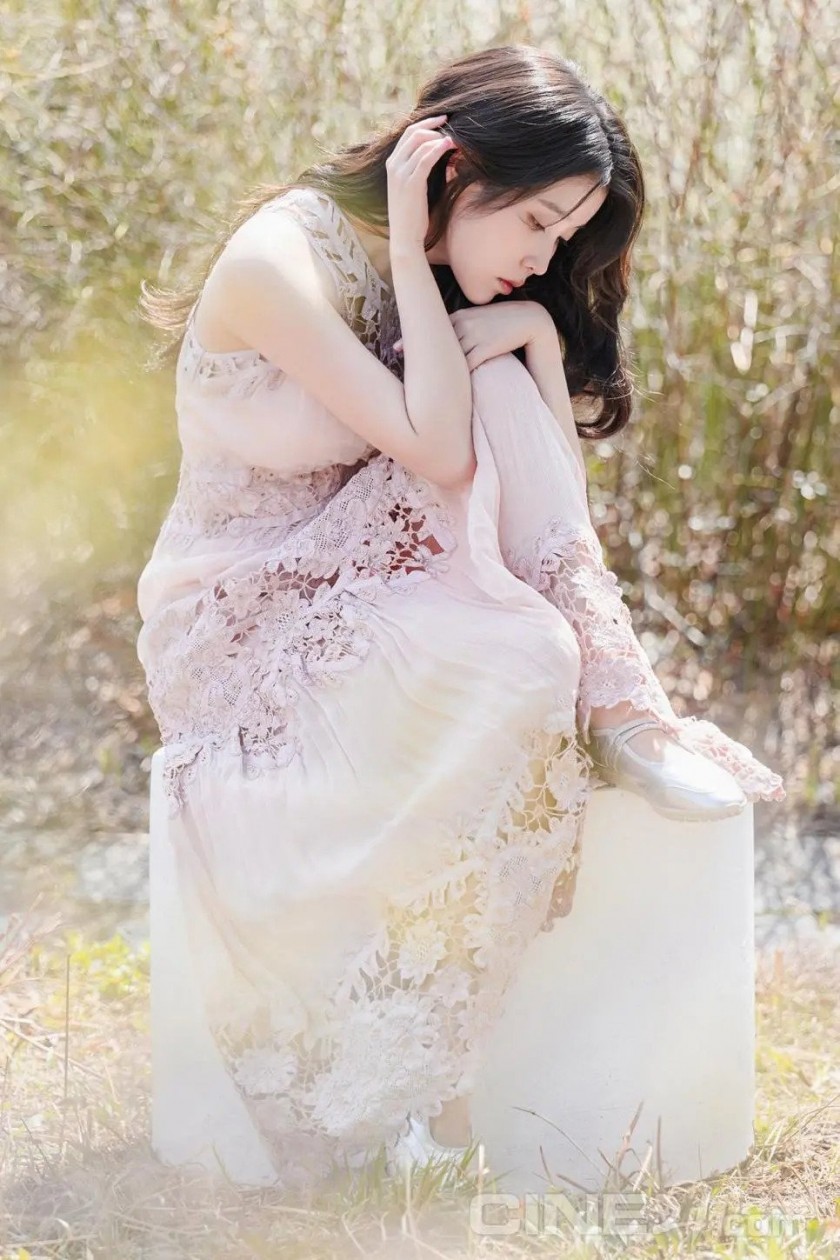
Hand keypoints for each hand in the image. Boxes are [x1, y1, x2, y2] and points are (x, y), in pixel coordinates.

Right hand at [386, 113, 454, 254]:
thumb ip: (420, 169)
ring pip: (420, 142)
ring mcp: (400, 174)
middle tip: (451, 123)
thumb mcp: (413, 187)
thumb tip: (439, 154)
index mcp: (392, 164)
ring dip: (440, 137)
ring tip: (456, 138)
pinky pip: (425, 158)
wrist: (404, 237)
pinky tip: (450, 146)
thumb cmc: (412, 214)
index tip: (443, 120)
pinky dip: (439, 148)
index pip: (408, 133)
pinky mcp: (411, 183)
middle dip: (433, 124)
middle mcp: (393, 165)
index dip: (426, 124)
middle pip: (413, 132)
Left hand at [394, 300, 550, 370]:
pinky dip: (457, 376)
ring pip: (449, 356)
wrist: (531, 320)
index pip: (431, 328)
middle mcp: (463, 324)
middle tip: (400, 365)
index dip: (413, 340)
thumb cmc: (503, 324)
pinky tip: (448, 388)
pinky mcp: (485, 347)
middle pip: (436, 343)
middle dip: (419, 355)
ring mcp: (474, 335)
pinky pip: (466, 364)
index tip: (396, 350)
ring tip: (419, 385)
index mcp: (460, 317)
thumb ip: (462, 329)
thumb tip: (448, 345)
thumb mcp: (480, 321)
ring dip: (437, 371)